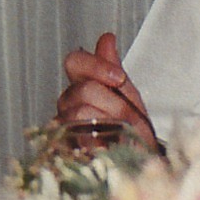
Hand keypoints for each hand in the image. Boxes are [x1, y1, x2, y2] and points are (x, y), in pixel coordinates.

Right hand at [57, 32, 158, 151]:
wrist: (137, 163)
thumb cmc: (132, 129)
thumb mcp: (128, 95)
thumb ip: (113, 68)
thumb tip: (106, 37)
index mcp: (81, 85)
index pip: (75, 61)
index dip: (96, 66)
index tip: (119, 79)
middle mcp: (67, 103)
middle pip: (83, 89)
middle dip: (114, 103)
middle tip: (128, 118)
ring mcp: (62, 127)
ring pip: (80, 112)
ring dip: (110, 123)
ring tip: (121, 135)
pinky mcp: (62, 151)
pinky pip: (77, 137)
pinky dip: (100, 141)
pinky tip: (109, 146)